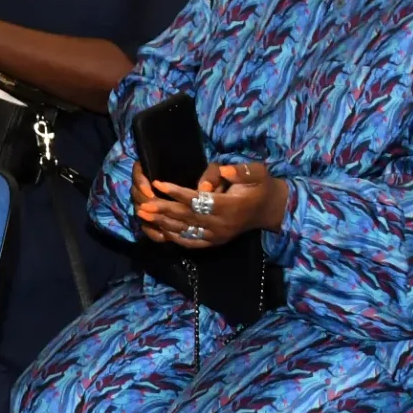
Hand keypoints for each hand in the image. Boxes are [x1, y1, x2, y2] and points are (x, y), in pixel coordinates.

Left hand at [133, 160, 287, 248]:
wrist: (269, 210)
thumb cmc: (260, 187)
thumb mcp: (258, 173)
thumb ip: (242, 172)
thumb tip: (224, 170)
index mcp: (229, 206)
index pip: (198, 200)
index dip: (177, 192)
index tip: (158, 184)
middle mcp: (221, 224)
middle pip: (187, 217)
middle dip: (163, 210)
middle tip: (143, 204)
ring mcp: (217, 236)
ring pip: (185, 231)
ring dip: (162, 224)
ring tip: (143, 215)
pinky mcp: (214, 242)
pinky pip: (191, 242)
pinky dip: (174, 237)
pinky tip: (159, 230)